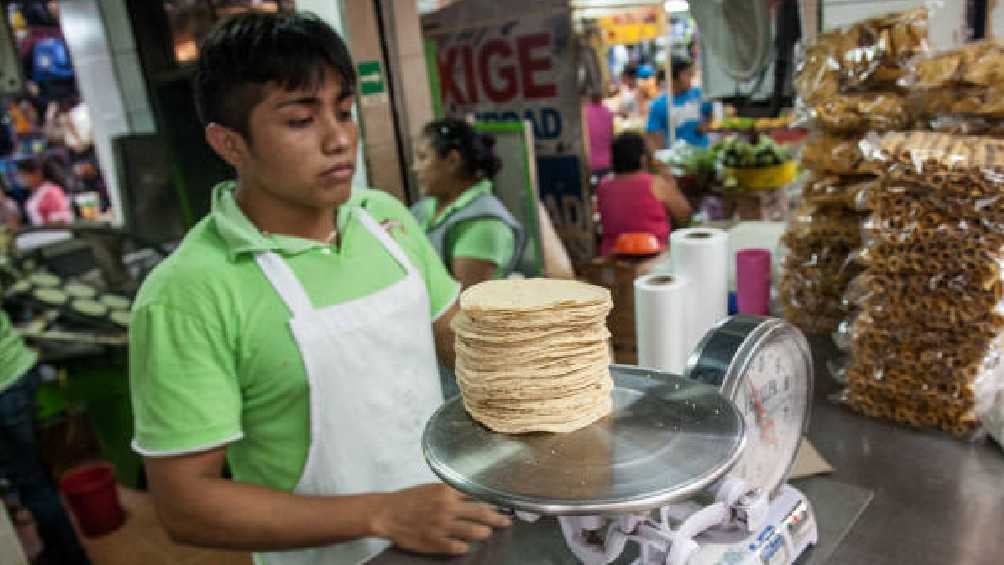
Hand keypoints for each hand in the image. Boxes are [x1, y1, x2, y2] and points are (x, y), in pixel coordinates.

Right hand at [371, 484, 511, 554]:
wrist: (388, 513)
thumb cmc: (409, 499)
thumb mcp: (431, 489)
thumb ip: (450, 492)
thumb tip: (471, 495)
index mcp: (447, 492)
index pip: (476, 496)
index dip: (491, 501)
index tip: (502, 504)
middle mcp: (448, 508)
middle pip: (480, 513)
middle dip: (497, 518)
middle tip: (507, 522)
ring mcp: (442, 526)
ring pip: (472, 531)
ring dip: (483, 532)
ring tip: (487, 533)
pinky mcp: (435, 542)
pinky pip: (456, 547)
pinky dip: (463, 547)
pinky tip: (465, 546)